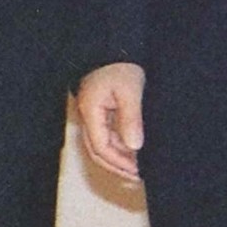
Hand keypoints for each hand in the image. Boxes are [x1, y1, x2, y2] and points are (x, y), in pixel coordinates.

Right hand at [75, 62, 146, 181]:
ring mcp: (93, 116)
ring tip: (138, 168)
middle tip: (136, 177)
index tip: (136, 171)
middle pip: (96, 151)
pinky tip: (134, 151)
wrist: (111, 48)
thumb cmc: (119, 66)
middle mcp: (88, 117)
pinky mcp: (100, 113)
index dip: (118, 163)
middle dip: (115, 166)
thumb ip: (130, 119)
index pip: (100, 147)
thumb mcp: (130, 91)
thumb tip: (134, 146)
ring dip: (118, 158)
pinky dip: (119, 147)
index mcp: (91, 112)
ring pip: (101, 145)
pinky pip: (107, 136)